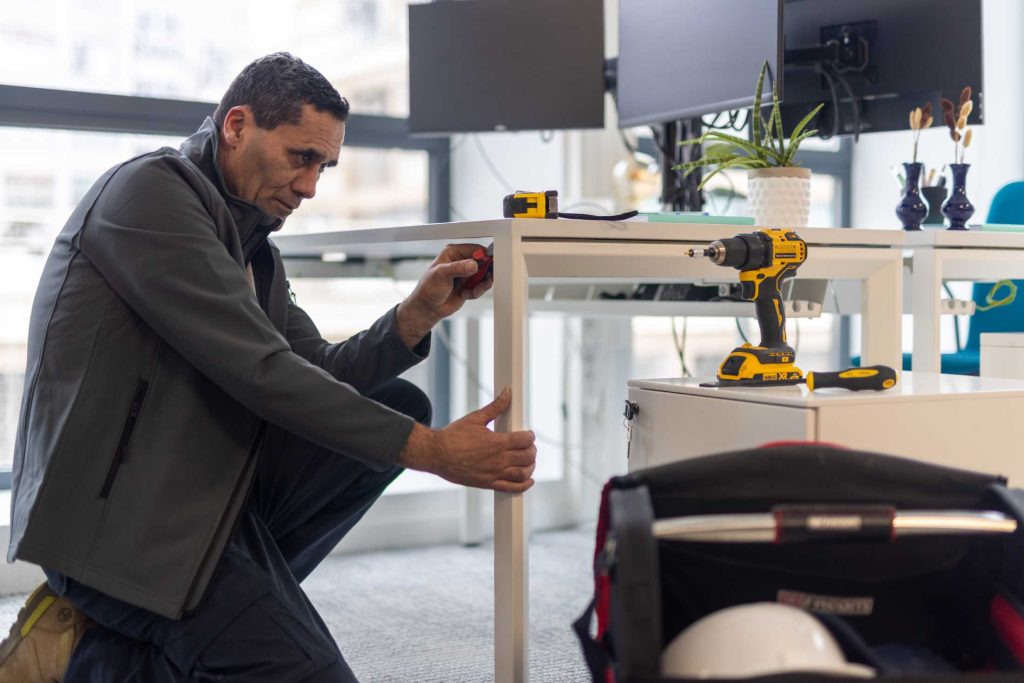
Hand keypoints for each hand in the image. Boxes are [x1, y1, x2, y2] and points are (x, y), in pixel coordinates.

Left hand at [396, 243, 492, 346]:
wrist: (428, 308)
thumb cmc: (428, 289)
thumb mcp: (441, 275)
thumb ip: (457, 268)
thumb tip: (473, 264)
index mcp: (453, 252)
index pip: (476, 249)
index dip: (484, 257)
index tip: (487, 266)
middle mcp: (461, 261)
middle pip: (484, 262)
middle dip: (485, 273)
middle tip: (481, 281)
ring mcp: (467, 273)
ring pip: (485, 275)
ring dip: (481, 285)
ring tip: (472, 291)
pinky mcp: (470, 284)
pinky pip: (482, 286)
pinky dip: (477, 292)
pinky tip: (465, 295)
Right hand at [398, 388, 536, 492]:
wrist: (436, 454)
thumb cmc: (453, 435)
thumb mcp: (475, 418)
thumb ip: (495, 406)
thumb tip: (508, 392)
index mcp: (497, 442)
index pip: (525, 440)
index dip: (530, 436)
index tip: (528, 435)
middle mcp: (498, 459)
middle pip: (527, 456)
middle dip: (531, 450)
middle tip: (528, 447)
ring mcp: (494, 473)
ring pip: (523, 473)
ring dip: (530, 467)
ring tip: (528, 461)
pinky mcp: (487, 484)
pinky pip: (512, 488)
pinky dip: (524, 485)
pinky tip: (528, 480)